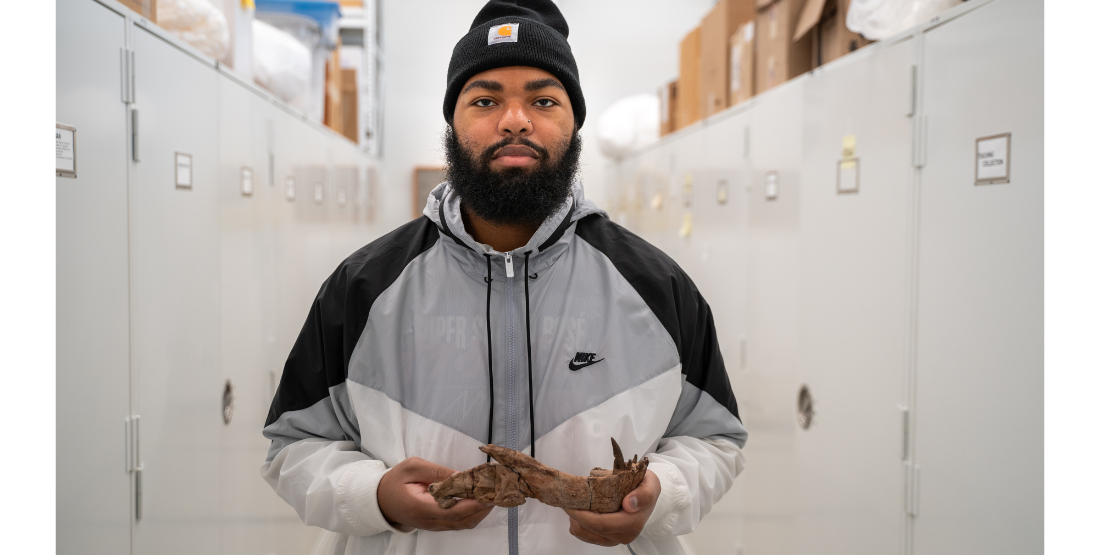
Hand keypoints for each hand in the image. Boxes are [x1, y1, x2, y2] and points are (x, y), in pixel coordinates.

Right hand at [377, 457, 492, 531]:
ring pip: (463, 524)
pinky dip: (472, 513)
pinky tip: (481, 500)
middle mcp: (429, 521)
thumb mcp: (412, 467)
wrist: (379, 501)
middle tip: (498, 491)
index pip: (453, 509)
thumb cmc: (395, 481)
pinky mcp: (436, 525)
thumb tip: (462, 476)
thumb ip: (437, 472)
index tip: (490, 492)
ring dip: (480, 511)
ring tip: (494, 494)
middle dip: (483, 507)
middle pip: (463, 520)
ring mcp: (433, 526)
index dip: (474, 503)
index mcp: (421, 507)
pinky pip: (459, 523)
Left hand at [564, 470, 660, 546]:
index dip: (582, 515)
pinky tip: (580, 510)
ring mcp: (614, 539)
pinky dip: (578, 523)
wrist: (645, 496)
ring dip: (575, 519)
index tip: (570, 502)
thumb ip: (644, 494)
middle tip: (566, 498)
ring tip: (574, 502)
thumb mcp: (651, 484)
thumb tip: (629, 504)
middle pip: (591, 530)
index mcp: (633, 523)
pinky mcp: (606, 539)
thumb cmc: (645, 487)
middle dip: (574, 514)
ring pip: (584, 534)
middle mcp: (624, 536)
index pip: (602, 524)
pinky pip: (584, 535)